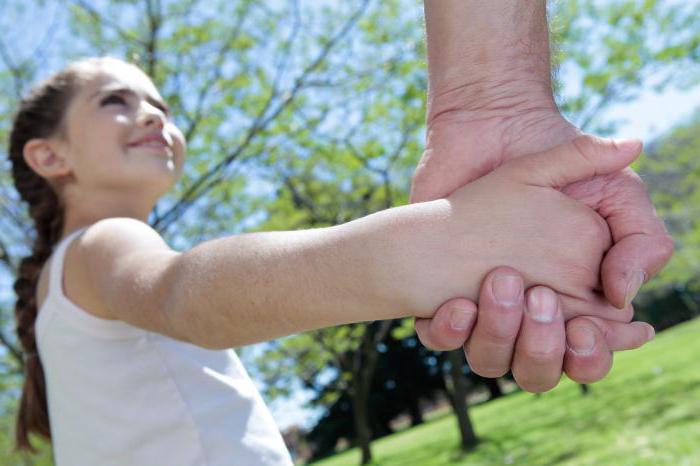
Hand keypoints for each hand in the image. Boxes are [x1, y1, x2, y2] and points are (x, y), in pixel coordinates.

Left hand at [412, 99, 671, 386]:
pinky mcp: (439, 294)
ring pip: (489, 359)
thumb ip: (642, 240)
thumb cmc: (562, 168)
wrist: (494, 131)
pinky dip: (448, 330)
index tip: (585, 327)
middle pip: (537, 370)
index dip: (589, 353)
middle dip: (543, 351)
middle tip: (543, 303)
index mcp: (572, 303)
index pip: (585, 355)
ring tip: (502, 282)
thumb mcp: (618, 195)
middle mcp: (524, 314)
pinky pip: (439, 337)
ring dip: (498, 334)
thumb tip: (624, 295)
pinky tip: (457, 301)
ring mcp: (481, 306)